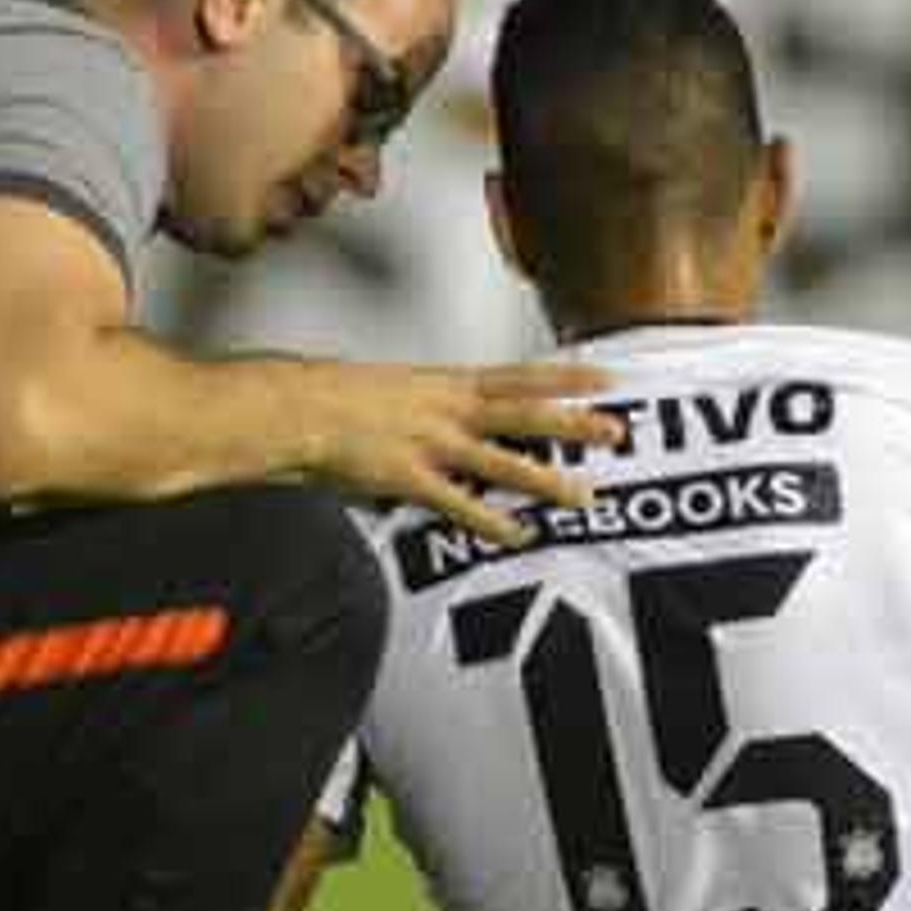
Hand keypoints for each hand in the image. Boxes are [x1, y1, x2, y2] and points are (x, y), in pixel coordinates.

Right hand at [293, 359, 621, 547]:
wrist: (293, 407)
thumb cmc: (334, 399)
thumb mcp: (393, 392)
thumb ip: (427, 410)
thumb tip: (445, 428)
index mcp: (444, 383)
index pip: (518, 376)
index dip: (564, 377)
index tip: (605, 377)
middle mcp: (446, 409)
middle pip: (524, 413)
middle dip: (573, 422)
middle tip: (617, 429)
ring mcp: (430, 442)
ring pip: (503, 460)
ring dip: (547, 478)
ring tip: (585, 493)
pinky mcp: (408, 476)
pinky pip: (459, 504)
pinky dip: (491, 521)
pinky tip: (520, 534)